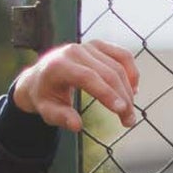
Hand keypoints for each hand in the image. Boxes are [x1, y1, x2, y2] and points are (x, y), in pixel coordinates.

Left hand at [11, 39, 138, 131]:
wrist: (40, 76)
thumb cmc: (44, 96)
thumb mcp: (46, 110)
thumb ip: (60, 117)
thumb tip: (77, 126)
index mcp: (59, 65)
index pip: (88, 77)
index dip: (107, 93)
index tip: (121, 110)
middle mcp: (75, 51)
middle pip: (107, 72)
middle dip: (122, 97)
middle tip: (129, 121)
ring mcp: (89, 46)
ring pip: (118, 65)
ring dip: (129, 89)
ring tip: (130, 112)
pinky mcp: (99, 45)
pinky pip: (122, 56)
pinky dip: (131, 72)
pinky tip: (133, 90)